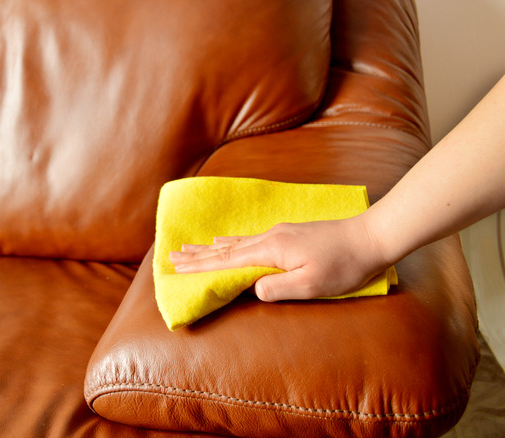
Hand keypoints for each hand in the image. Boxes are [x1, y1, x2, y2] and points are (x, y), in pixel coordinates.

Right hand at [168, 217, 390, 301]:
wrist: (370, 237)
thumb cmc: (344, 266)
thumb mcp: (312, 285)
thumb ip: (279, 288)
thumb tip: (253, 289)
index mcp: (271, 250)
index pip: (227, 261)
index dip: (201, 267)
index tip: (177, 268)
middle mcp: (269, 237)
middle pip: (225, 249)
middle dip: (197, 255)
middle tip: (171, 257)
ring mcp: (278, 233)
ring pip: (235, 242)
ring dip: (209, 248)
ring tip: (189, 248)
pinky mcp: (287, 234)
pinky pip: (248, 238)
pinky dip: (229, 242)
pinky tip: (224, 240)